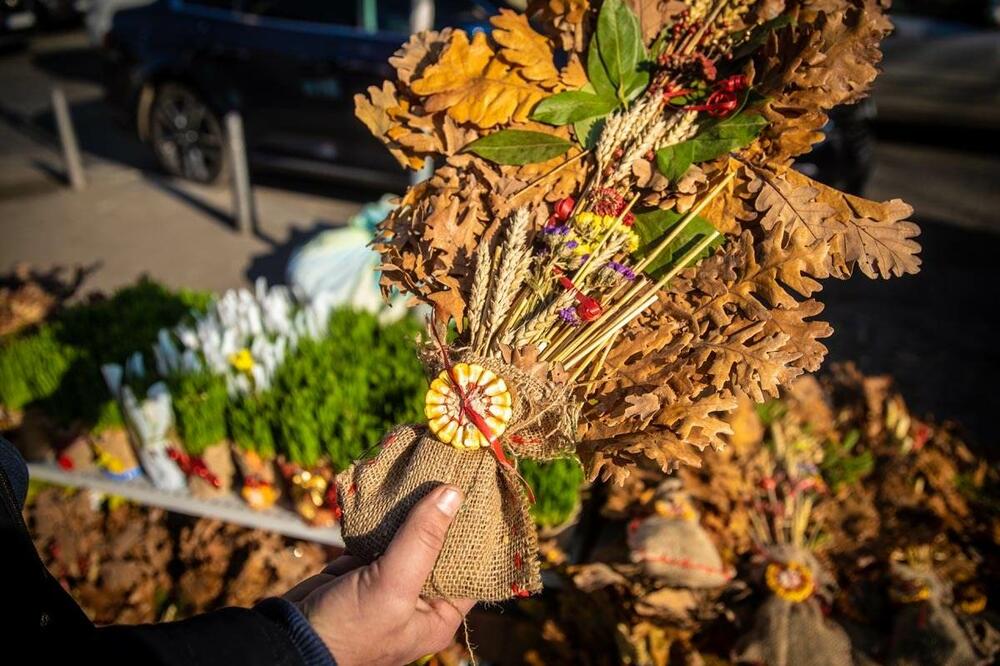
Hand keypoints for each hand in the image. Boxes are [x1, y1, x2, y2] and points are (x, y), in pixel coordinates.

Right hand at [285, 485, 473, 665]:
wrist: (287, 639)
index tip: (483, 495)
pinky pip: (381, 534)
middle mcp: (419, 600)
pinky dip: (384, 513)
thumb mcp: (393, 585)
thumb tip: (453, 492)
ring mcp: (390, 582)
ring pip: (410, 537)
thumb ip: (422, 540)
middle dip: (444, 514)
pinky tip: (395, 485)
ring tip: (431, 470)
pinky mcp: (363, 568)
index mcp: (438, 615)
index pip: (471, 569)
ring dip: (414, 508)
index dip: (478, 534)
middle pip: (440, 548)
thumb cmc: (349, 628)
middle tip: (456, 472)